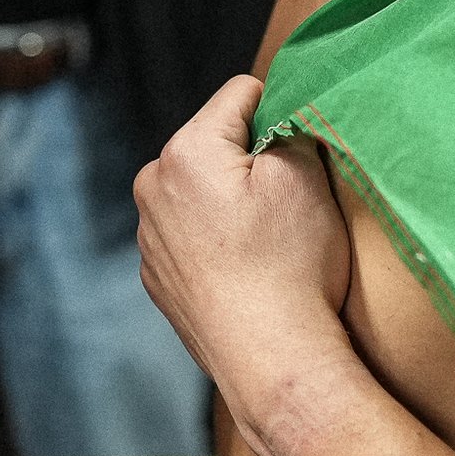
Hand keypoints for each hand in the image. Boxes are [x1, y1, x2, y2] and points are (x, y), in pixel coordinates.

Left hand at [134, 76, 351, 455]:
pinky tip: (245, 271)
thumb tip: (281, 112)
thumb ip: (290, 126)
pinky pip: (191, 234)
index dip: (280, 112)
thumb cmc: (291, 267)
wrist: (272, 361)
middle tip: (286, 204)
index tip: (300, 152)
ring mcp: (149, 235)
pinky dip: (216, 241)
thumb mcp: (305, 178)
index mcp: (185, 151)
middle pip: (214, 143)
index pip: (241, 94)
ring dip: (230, 201)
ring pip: (201, 190)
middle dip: (251, 160)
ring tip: (266, 243)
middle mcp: (153, 185)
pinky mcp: (157, 275)